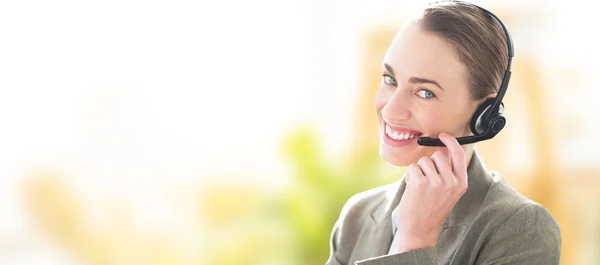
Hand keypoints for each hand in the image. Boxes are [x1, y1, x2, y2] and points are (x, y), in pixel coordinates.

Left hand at [395, 132, 467, 252]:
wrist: (420, 230)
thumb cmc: (431, 210)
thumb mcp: (448, 192)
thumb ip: (448, 172)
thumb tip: (441, 150)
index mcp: (461, 183)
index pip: (459, 155)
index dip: (451, 142)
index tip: (443, 136)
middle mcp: (451, 181)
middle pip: (437, 155)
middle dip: (429, 164)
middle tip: (426, 181)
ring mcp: (436, 182)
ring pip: (424, 161)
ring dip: (418, 171)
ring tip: (420, 188)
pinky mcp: (420, 182)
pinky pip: (412, 168)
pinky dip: (410, 176)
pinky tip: (413, 190)